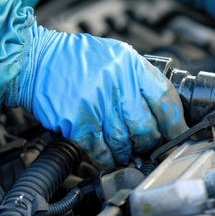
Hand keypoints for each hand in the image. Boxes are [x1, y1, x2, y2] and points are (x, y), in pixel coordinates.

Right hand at [6, 23, 187, 170]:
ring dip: (129, 153)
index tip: (178, 135)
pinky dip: (108, 159)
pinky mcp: (78, 123)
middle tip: (150, 147)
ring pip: (125, 142)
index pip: (164, 99)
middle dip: (151, 142)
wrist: (35, 60)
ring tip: (129, 154)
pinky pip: (101, 150)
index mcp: (130, 65)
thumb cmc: (77, 59)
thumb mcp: (116, 56)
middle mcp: (116, 84)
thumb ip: (139, 79)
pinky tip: (110, 158)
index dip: (175, 123)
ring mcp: (96, 104)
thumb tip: (163, 110)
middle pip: (146, 126)